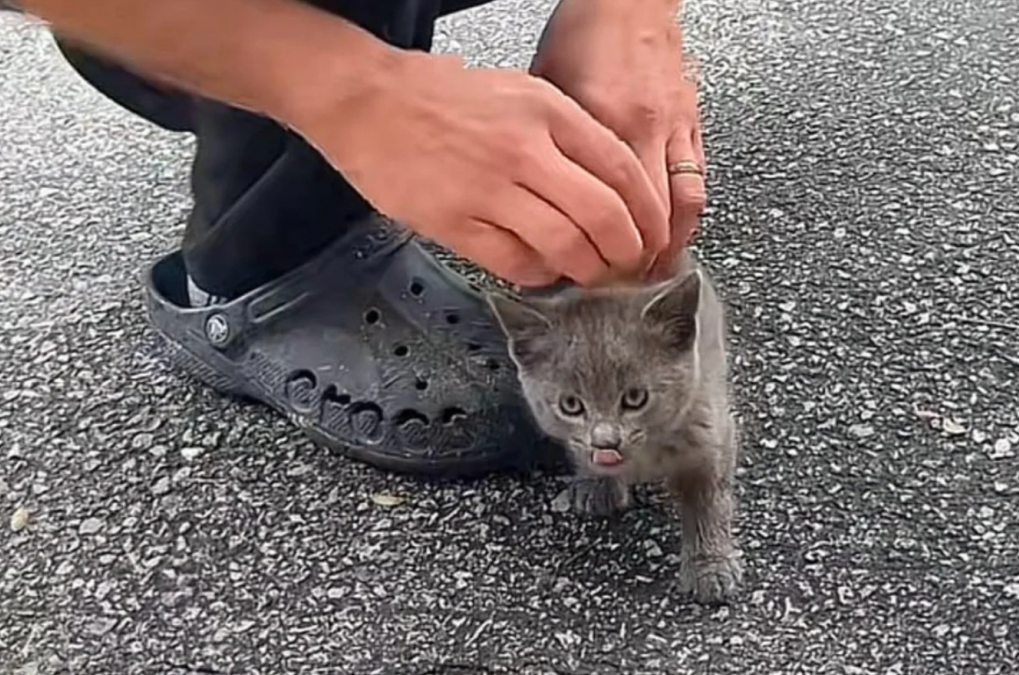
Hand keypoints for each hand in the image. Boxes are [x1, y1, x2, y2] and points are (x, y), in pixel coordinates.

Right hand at [292, 52, 667, 287]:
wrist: (365, 101)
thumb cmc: (437, 96)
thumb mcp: (518, 91)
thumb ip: (564, 132)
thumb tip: (608, 183)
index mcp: (547, 111)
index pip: (623, 171)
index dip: (648, 214)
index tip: (653, 235)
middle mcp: (525, 149)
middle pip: (605, 215)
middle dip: (629, 252)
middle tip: (630, 266)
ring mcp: (489, 188)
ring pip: (566, 244)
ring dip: (589, 270)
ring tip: (591, 275)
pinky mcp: (455, 221)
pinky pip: (515, 262)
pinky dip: (538, 274)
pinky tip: (541, 270)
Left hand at [530, 0, 706, 278]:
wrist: (629, 1)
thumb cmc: (583, 37)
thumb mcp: (545, 90)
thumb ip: (546, 147)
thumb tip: (533, 199)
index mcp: (604, 122)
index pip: (607, 207)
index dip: (599, 248)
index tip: (585, 273)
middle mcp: (646, 128)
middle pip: (653, 217)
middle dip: (639, 259)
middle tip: (621, 284)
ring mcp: (676, 128)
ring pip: (685, 205)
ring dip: (671, 244)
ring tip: (652, 271)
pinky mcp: (694, 123)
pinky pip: (698, 180)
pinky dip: (687, 214)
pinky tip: (673, 233)